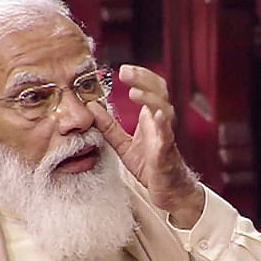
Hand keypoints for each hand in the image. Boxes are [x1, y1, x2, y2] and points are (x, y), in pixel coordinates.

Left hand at [87, 64, 204, 227]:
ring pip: (164, 110)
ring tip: (134, 92)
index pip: (150, 89)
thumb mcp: (123, 145)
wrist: (168, 191)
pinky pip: (167, 137)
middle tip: (124, 71)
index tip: (122, 69)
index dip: (139, 76)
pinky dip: (163, 125)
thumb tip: (92, 108)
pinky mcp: (166, 154)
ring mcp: (166, 137)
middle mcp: (161, 123)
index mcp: (151, 118)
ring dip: (150, 99)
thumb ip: (108, 127)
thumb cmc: (150, 166)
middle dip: (143, 79)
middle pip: (158, 92)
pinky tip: (157, 116)